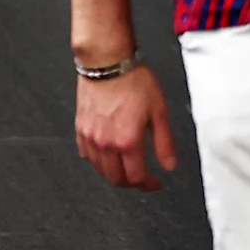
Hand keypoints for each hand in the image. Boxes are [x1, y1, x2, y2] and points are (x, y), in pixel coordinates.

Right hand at [75, 64, 178, 191]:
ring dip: (114, 174)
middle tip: (142, 179)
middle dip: (131, 184)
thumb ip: (164, 143)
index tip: (155, 183)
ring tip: (128, 168)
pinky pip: (86, 155)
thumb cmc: (134, 82)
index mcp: (127, 141)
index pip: (136, 177)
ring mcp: (90, 137)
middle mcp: (105, 143)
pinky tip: (108, 155)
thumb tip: (170, 165)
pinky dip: (98, 161)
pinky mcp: (80, 129)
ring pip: (99, 170)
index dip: (148, 185)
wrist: (107, 64)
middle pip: (115, 179)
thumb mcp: (159, 112)